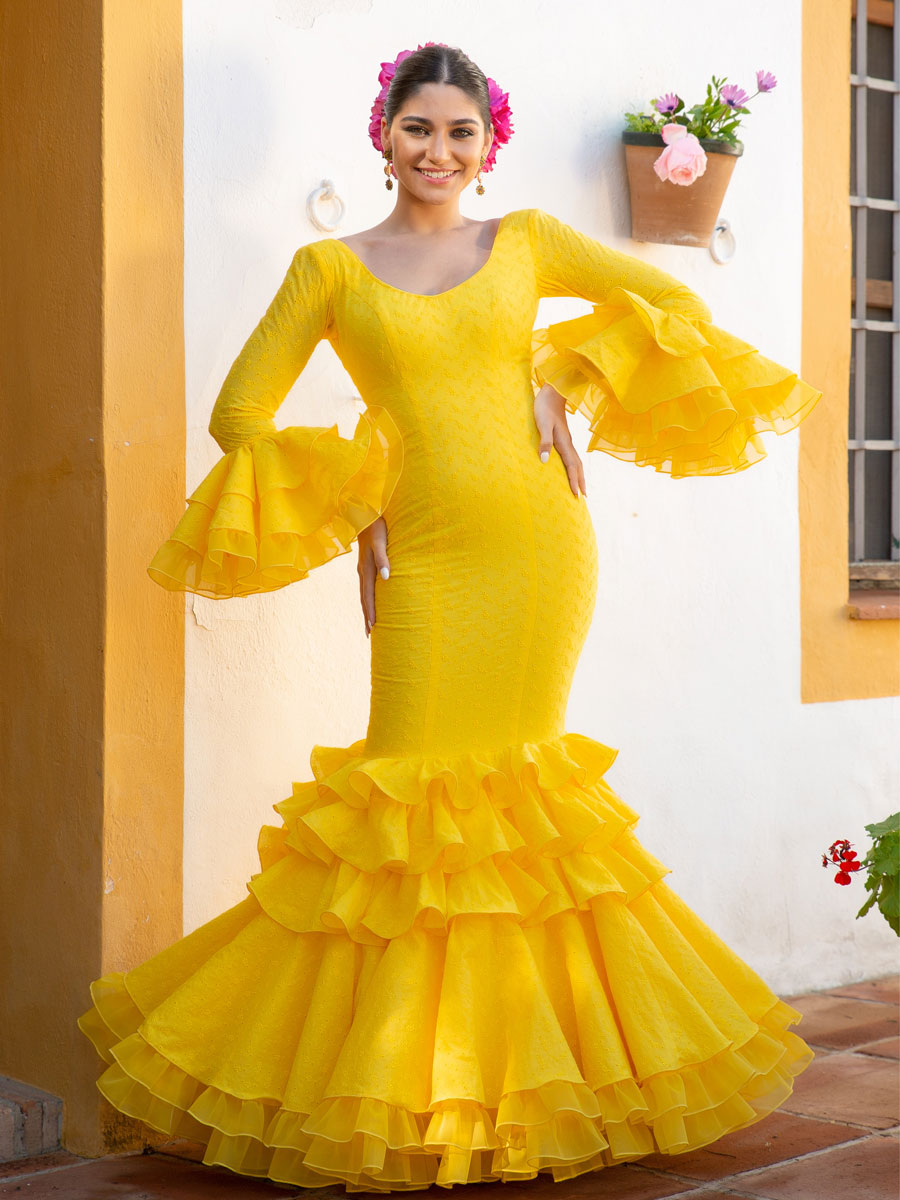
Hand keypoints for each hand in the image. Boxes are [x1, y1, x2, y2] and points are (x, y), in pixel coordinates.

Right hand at [357, 515, 389, 637]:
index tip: (372, 627)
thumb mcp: (381, 541)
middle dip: (367, 616)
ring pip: (364, 594)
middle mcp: (362, 571)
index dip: (370, 612)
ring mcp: (362, 568)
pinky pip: (365, 587)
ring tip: (369, 623)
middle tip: (369, 634)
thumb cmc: (376, 527)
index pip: (368, 596)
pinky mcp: (365, 565)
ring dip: (366, 609)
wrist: (365, 514)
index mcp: (366, 569)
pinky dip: (367, 598)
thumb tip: (387, 578)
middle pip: (364, 599)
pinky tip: (370, 602)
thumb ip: (384, 559)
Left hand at [533, 384, 586, 497]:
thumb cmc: (545, 408)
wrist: (552, 392)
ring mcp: (567, 440)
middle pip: (577, 466)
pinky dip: (575, 466)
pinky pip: (572, 456)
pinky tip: (572, 468)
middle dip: (580, 481)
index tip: (577, 495)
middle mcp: (568, 443)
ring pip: (576, 461)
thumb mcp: (542, 424)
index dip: (573, 481)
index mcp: (564, 442)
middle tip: (583, 497)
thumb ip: (544, 442)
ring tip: (581, 486)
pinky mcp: (564, 437)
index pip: (571, 466)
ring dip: (579, 475)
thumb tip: (544, 461)